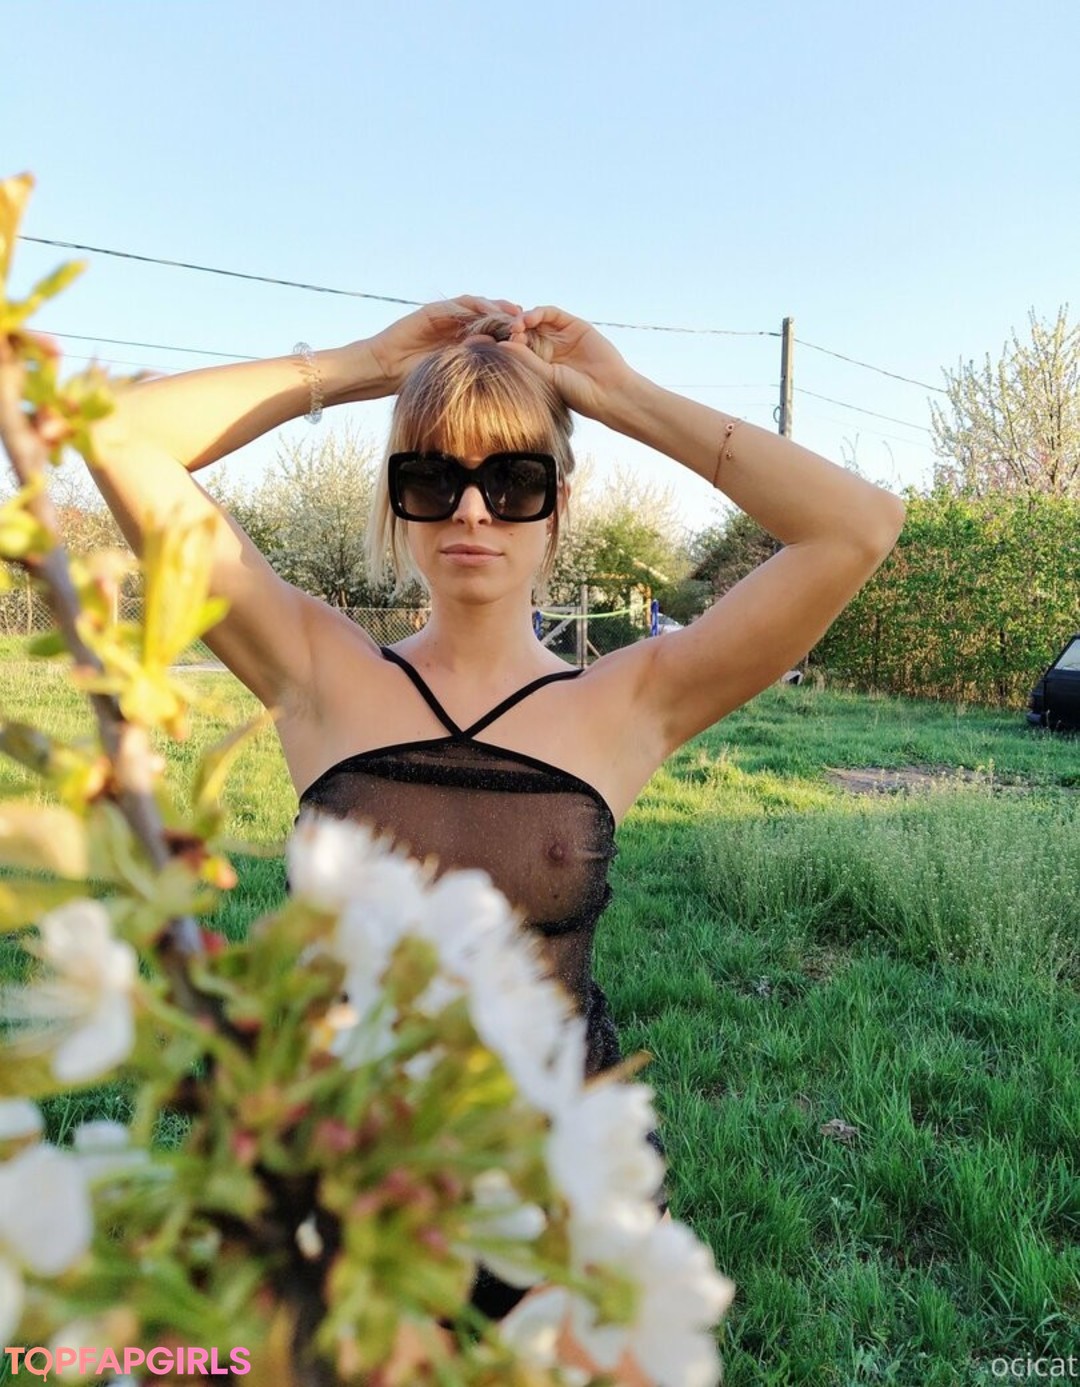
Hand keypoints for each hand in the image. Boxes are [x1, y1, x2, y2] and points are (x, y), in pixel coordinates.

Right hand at [360, 295, 522, 395]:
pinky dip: (480, 305)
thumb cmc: (415, 382)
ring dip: (501, 310)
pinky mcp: (439, 310)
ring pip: (482, 308)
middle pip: (493, 321)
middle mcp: (460, 330)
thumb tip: (504, 394)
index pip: (496, 339)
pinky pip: (464, 304)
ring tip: (518, 314)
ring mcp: (450, 318)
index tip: (533, 348)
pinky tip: (494, 310)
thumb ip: (473, 377)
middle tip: (532, 327)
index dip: (514, 341)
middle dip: (512, 323)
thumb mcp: (452, 381)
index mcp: (466, 346)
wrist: (385, 370)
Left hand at [498, 305, 636, 420]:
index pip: (517, 347)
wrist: (609, 391)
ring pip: (536, 320)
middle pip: (524, 331)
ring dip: (523, 319)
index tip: (495, 344)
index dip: (506, 342)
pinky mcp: (574, 325)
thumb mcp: (546, 377)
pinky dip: (539, 312)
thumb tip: (500, 344)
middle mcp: (549, 349)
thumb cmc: (577, 393)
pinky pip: (552, 313)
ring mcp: (561, 336)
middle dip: (512, 328)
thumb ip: (525, 359)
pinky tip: (528, 319)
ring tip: (516, 326)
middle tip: (505, 332)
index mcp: (539, 365)